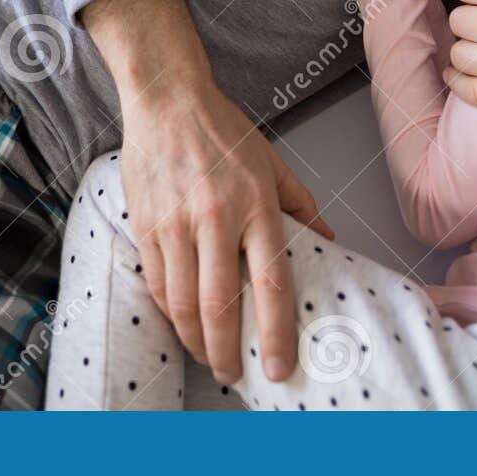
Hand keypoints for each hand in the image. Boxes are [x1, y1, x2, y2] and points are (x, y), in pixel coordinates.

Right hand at [119, 80, 334, 384]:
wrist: (167, 99)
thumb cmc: (224, 131)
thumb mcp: (273, 165)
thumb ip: (301, 207)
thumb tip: (330, 243)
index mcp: (256, 204)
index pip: (270, 281)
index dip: (276, 332)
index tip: (279, 367)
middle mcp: (215, 217)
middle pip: (220, 304)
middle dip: (227, 352)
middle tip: (234, 375)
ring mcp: (175, 223)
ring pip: (182, 302)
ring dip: (196, 340)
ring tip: (209, 356)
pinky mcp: (146, 224)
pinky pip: (157, 283)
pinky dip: (170, 312)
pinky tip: (182, 324)